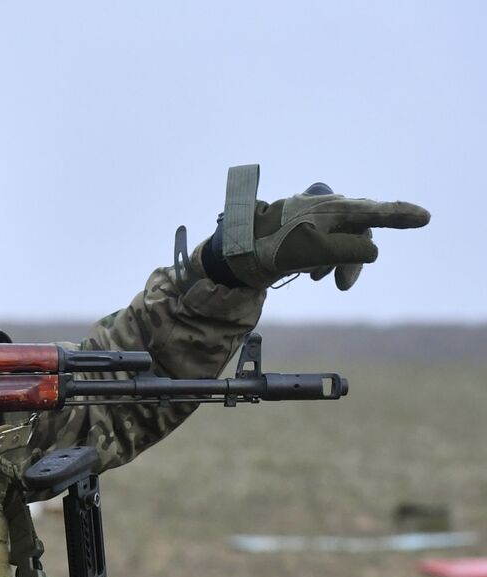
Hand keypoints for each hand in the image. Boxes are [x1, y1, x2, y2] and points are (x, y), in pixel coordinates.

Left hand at [198, 165, 429, 290]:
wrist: (235, 250)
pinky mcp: (303, 228)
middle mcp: (328, 207)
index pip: (375, 211)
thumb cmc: (274, 247)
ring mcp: (315, 216)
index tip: (424, 217)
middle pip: (360, 230)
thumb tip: (372, 250)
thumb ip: (351, 251)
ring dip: (337, 261)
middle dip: (355, 258)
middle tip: (342, 287)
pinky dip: (324, 259)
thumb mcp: (317, 251)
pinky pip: (326, 243)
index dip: (400, 215)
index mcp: (334, 208)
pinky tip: (311, 273)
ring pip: (343, 240)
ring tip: (319, 279)